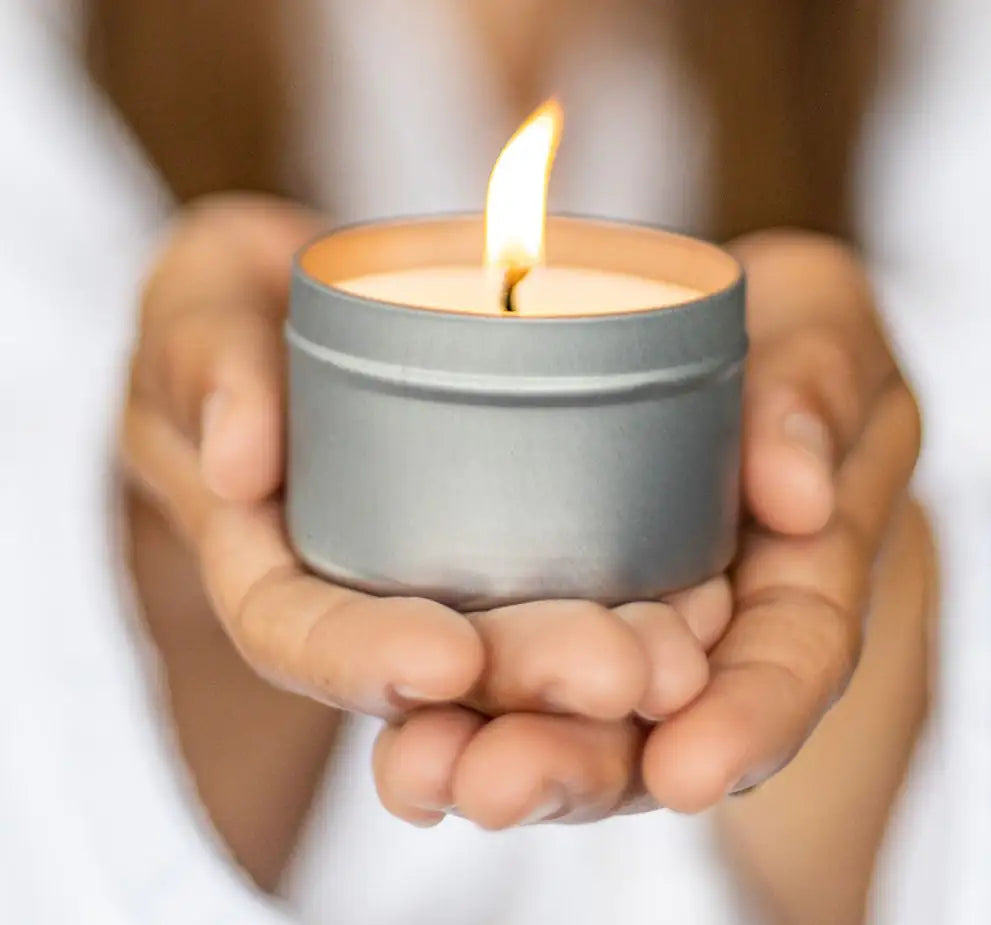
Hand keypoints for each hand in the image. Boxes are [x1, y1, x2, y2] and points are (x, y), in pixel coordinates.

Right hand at [121, 194, 729, 827]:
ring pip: (519, 657)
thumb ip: (201, 357)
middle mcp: (364, 595)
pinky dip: (637, 608)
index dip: (363, 659)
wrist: (313, 308)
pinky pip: (576, 588)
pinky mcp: (515, 548)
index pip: (300, 636)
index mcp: (269, 562)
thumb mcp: (198, 299)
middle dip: (524, 683)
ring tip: (685, 663)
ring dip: (601, 682)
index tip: (448, 661)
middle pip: (435, 670)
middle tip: (627, 671)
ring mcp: (444, 580)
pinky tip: (707, 615)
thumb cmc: (238, 306)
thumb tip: (242, 464)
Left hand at [375, 230, 922, 821]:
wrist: (707, 336)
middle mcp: (699, 627)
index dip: (748, 721)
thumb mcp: (821, 331)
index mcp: (793, 575)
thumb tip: (801, 496)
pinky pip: (487, 670)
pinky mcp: (529, 598)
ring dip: (486, 755)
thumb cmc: (780, 335)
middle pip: (651, 725)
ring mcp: (612, 622)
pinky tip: (393, 744)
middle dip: (577, 762)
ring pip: (560, 720)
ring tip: (418, 773)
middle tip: (499, 781)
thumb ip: (818, 395)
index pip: (788, 662)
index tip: (691, 766)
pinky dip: (437, 708)